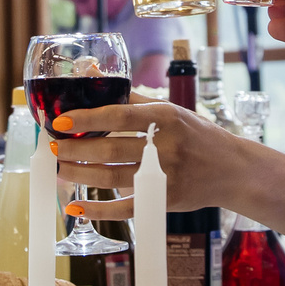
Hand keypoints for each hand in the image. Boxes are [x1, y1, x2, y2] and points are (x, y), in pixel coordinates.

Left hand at [43, 101, 257, 214]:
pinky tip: (77, 206)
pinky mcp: (164, 201)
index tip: (60, 121)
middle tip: (53, 148)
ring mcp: (165, 177)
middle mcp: (165, 147)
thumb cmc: (196, 135)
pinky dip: (99, 210)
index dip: (86, 119)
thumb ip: (131, 98)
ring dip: (80, 175)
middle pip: (110, 151)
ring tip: (59, 169)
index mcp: (165, 118)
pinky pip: (125, 208)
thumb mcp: (170, 110)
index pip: (118, 117)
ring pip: (112, 178)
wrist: (232, 169)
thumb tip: (92, 76)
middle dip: (75, 151)